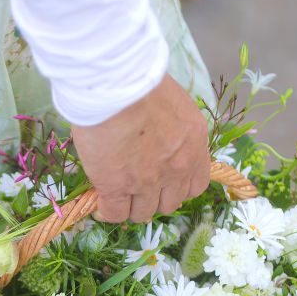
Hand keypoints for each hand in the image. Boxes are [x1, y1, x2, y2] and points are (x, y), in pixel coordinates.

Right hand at [71, 74, 210, 222]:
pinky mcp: (117, 186)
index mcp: (194, 145)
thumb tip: (156, 138)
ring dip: (131, 207)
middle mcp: (177, 167)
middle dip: (154, 199)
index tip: (162, 182)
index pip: (195, 186)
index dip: (177, 188)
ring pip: (143, 213)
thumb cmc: (141, 82)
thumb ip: (172, 129)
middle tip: (137, 188)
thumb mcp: (174, 105)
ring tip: (117, 196)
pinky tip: (101, 203)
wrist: (117, 85)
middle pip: (169, 204)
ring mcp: (147, 181)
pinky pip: (116, 213)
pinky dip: (108, 211)